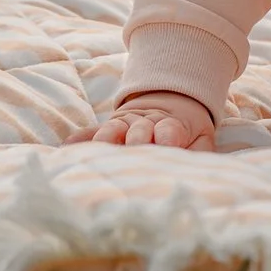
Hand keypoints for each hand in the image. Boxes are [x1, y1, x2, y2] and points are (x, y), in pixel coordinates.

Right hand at [73, 90, 216, 150]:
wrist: (171, 101)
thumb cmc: (187, 132)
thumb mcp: (202, 138)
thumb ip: (200, 151)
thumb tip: (195, 169)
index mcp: (172, 125)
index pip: (170, 129)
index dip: (168, 137)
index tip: (166, 146)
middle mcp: (145, 123)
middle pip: (139, 129)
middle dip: (137, 139)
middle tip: (134, 150)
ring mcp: (124, 124)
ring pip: (114, 128)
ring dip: (107, 138)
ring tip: (99, 150)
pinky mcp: (107, 128)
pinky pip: (90, 132)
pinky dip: (80, 139)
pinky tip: (68, 148)